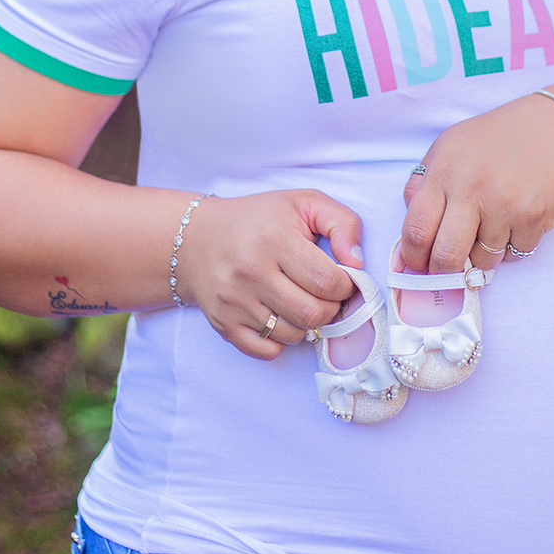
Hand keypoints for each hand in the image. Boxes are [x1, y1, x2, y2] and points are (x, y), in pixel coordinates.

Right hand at [175, 189, 362, 360]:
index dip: (345, 285)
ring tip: (301, 300)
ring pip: (294, 335)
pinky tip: (280, 316)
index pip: (328, 282)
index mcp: (274, 240)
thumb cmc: (258, 219)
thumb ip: (342, 223)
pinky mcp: (224, 324)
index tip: (341, 278)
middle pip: (314, 314)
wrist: (196, 239)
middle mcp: (251, 272)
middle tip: (325, 294)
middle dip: (331, 308)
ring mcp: (235, 302)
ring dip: (307, 323)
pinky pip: (268, 350)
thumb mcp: (303, 203)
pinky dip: (282, 340)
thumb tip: (357, 263)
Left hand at [399, 94, 553, 274]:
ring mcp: (504, 205)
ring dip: (483, 256)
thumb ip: (422, 183)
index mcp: (444, 169)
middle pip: (446, 256)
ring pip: (482, 261)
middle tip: (447, 271)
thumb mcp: (450, 146)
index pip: (415, 229)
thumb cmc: (498, 138)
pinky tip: (516, 220)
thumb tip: (407, 223)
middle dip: (443, 272)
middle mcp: (471, 188)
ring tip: (490, 229)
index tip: (417, 264)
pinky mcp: (533, 217)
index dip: (412, 257)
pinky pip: (515, 254)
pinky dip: (513, 246)